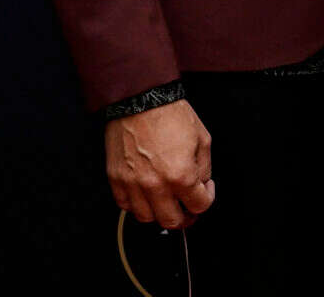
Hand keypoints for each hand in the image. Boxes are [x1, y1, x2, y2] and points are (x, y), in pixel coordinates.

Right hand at [104, 99, 215, 228]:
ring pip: (146, 218)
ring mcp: (132, 184)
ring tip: (166, 202)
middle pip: (172, 221)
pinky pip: (125, 205)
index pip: (199, 205)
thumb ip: (204, 168)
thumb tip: (201, 184)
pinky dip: (136, 205)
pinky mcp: (116, 179)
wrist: (140, 101)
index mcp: (180, 175)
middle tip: (187, 208)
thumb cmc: (169, 115)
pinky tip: (146, 195)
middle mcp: (155, 184)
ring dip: (159, 213)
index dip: (207, 198)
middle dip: (184, 216)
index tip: (205, 190)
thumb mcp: (202, 139)